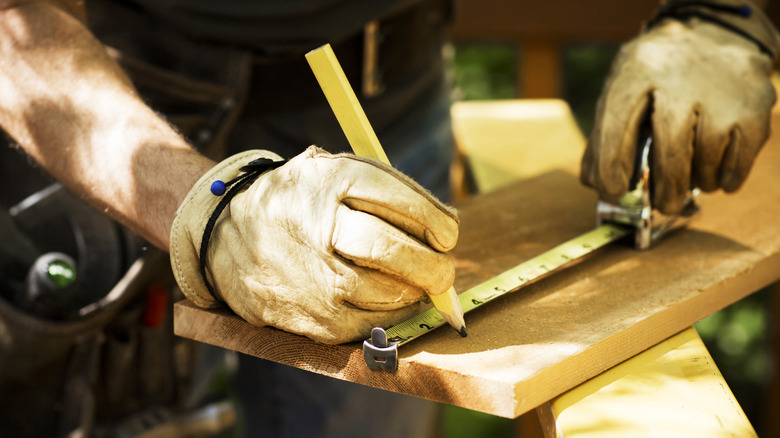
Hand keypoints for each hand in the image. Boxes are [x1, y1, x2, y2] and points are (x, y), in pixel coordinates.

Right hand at [170, 146, 458, 343]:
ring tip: (415, 284)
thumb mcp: (330, 174)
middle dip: (436, 266)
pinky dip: (392, 316)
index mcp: (330, 181)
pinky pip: (371, 325)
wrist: (224, 235)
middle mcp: (320, 227)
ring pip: (390, 294)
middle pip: (397, 252)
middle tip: (443, 270)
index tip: (447, 233)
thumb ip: (385, 192)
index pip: (403, 202)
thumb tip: (446, 231)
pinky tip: (390, 302)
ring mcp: (314, 276)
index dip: (438, 221)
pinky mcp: (312, 317)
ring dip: (415, 293)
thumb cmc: (298, 203)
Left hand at [582, 14, 776, 213]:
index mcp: (638, 71)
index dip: (611, 164)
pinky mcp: (755, 105)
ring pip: (707, 157)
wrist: (712, 36)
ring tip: (691, 176)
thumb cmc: (657, 77)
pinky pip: (739, 159)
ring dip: (697, 180)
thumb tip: (596, 184)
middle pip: (672, 146)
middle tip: (663, 204)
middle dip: (665, 187)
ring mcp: (722, 91)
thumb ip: (604, 137)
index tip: (612, 191)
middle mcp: (681, 77)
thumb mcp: (623, 89)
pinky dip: (726, 177)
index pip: (619, 123)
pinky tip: (717, 175)